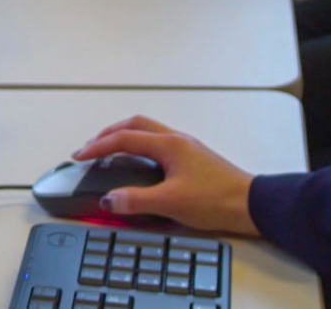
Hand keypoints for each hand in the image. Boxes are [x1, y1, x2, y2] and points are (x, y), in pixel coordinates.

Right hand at [73, 116, 259, 236]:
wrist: (250, 204)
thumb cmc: (218, 199)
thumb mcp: (171, 202)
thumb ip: (136, 201)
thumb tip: (109, 199)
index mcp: (169, 145)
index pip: (124, 138)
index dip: (97, 147)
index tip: (79, 156)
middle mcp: (176, 140)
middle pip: (134, 125)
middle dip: (108, 133)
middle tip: (90, 147)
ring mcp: (185, 148)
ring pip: (147, 132)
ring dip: (124, 137)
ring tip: (109, 151)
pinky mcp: (192, 160)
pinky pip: (157, 143)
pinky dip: (139, 147)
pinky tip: (138, 163)